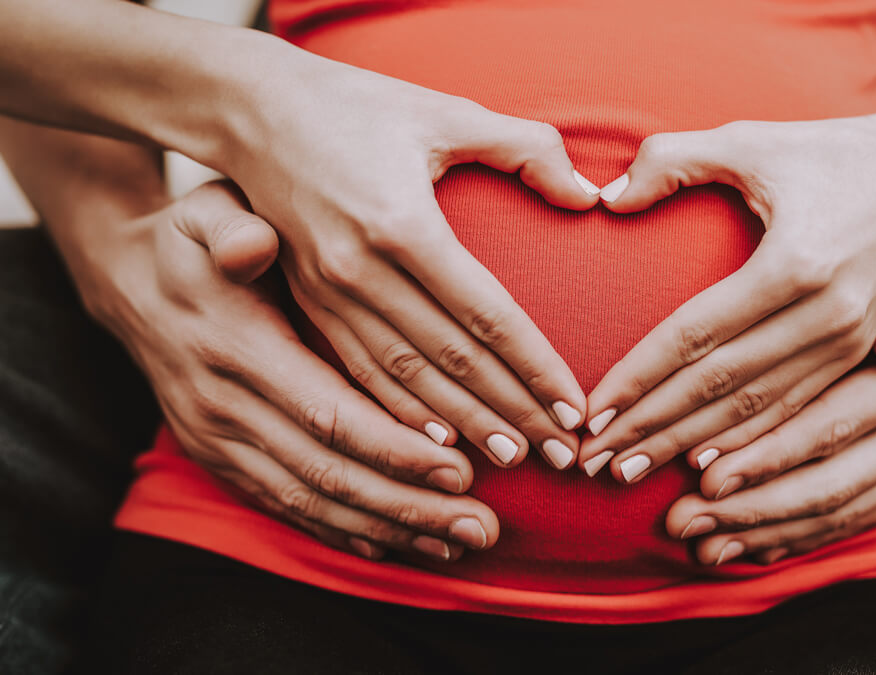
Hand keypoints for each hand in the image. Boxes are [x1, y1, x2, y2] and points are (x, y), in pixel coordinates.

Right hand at [86, 181, 499, 561]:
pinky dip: (340, 531)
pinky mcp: (220, 460)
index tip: (461, 470)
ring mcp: (218, 441)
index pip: (327, 413)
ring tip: (457, 546)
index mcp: (238, 349)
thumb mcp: (206, 214)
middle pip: (328, 473)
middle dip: (408, 505)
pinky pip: (285, 506)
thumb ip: (233, 229)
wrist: (128, 283)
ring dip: (386, 528)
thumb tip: (252, 244)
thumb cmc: (193, 241)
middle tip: (482, 528)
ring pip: (311, 500)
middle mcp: (224, 407)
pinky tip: (393, 546)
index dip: (394, 448)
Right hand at [224, 64, 600, 470]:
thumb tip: (588, 195)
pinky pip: (359, 373)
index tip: (574, 407)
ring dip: (462, 426)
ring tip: (511, 461)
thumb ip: (525, 146)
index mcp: (401, 224)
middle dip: (511, 413)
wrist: (247, 109)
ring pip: (405, 379)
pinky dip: (400, 413)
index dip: (535, 367)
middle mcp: (360, 270)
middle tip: (560, 454)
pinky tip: (436, 445)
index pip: (487, 316)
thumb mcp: (444, 111)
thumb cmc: (355, 105)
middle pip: (451, 361)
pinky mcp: (307, 303)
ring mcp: (327, 293)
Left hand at [578, 116, 875, 480]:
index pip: (694, 336)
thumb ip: (672, 159)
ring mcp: (848, 341)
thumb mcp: (751, 140)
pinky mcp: (857, 353)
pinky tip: (700, 465)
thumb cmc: (832, 151)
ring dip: (687, 445)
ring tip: (629, 470)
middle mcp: (826, 314)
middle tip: (592, 461)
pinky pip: (790, 410)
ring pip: (753, 410)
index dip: (638, 378)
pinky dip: (742, 441)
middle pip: (718, 386)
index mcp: (794, 264)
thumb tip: (606, 198)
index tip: (591, 412)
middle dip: (651, 428)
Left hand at [663, 243, 875, 564]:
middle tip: (680, 520)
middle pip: (827, 483)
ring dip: (761, 532)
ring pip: (834, 512)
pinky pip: (850, 523)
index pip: (832, 423)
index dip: (767, 453)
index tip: (702, 471)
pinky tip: (742, 549)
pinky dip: (795, 539)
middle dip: (748, 507)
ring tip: (697, 545)